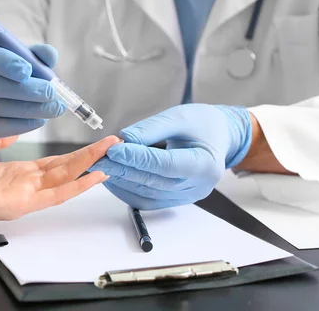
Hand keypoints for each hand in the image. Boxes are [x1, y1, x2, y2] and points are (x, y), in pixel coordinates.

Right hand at [0, 35, 65, 137]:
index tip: (28, 70)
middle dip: (23, 91)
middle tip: (51, 94)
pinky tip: (36, 121)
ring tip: (52, 109)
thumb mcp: (18, 52)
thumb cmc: (5, 63)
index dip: (4, 63)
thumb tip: (49, 56)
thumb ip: (35, 53)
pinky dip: (15, 126)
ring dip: (25, 110)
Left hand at [0, 135, 119, 229]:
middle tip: (112, 144)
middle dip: (90, 157)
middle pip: (65, 171)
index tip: (94, 143)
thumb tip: (14, 130)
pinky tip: (93, 177)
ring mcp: (23, 197)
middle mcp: (23, 186)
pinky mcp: (17, 205)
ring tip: (110, 155)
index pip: (53, 164)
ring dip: (88, 168)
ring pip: (64, 181)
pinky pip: (53, 196)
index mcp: (15, 173)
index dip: (75, 154)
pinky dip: (75, 187)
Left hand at [89, 104, 251, 209]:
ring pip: (147, 194)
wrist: (219, 137)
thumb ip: (152, 128)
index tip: (114, 149)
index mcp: (205, 164)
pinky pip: (147, 200)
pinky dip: (127, 191)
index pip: (165, 164)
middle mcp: (198, 186)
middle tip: (98, 158)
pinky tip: (112, 178)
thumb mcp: (181, 117)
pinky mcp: (175, 200)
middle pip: (153, 181)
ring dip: (121, 181)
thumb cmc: (203, 124)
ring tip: (101, 166)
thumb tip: (125, 140)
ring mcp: (187, 197)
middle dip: (122, 169)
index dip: (137, 158)